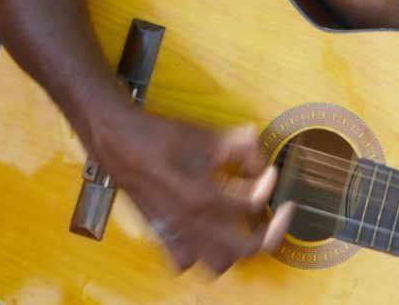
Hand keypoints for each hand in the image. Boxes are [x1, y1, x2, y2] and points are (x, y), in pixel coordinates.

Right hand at [93, 110, 295, 274]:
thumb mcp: (208, 136)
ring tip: (248, 228)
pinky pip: (185, 261)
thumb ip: (243, 146)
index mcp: (202, 197)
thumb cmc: (158, 138)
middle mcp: (190, 223)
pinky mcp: (162, 235)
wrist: (119, 143)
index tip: (269, 173)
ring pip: (218, 263)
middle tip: (279, 215)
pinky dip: (202, 254)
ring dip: (238, 249)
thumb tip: (260, 157)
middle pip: (245, 249)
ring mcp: (175, 233)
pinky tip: (211, 234)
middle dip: (269, 232)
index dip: (268, 185)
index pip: (253, 204)